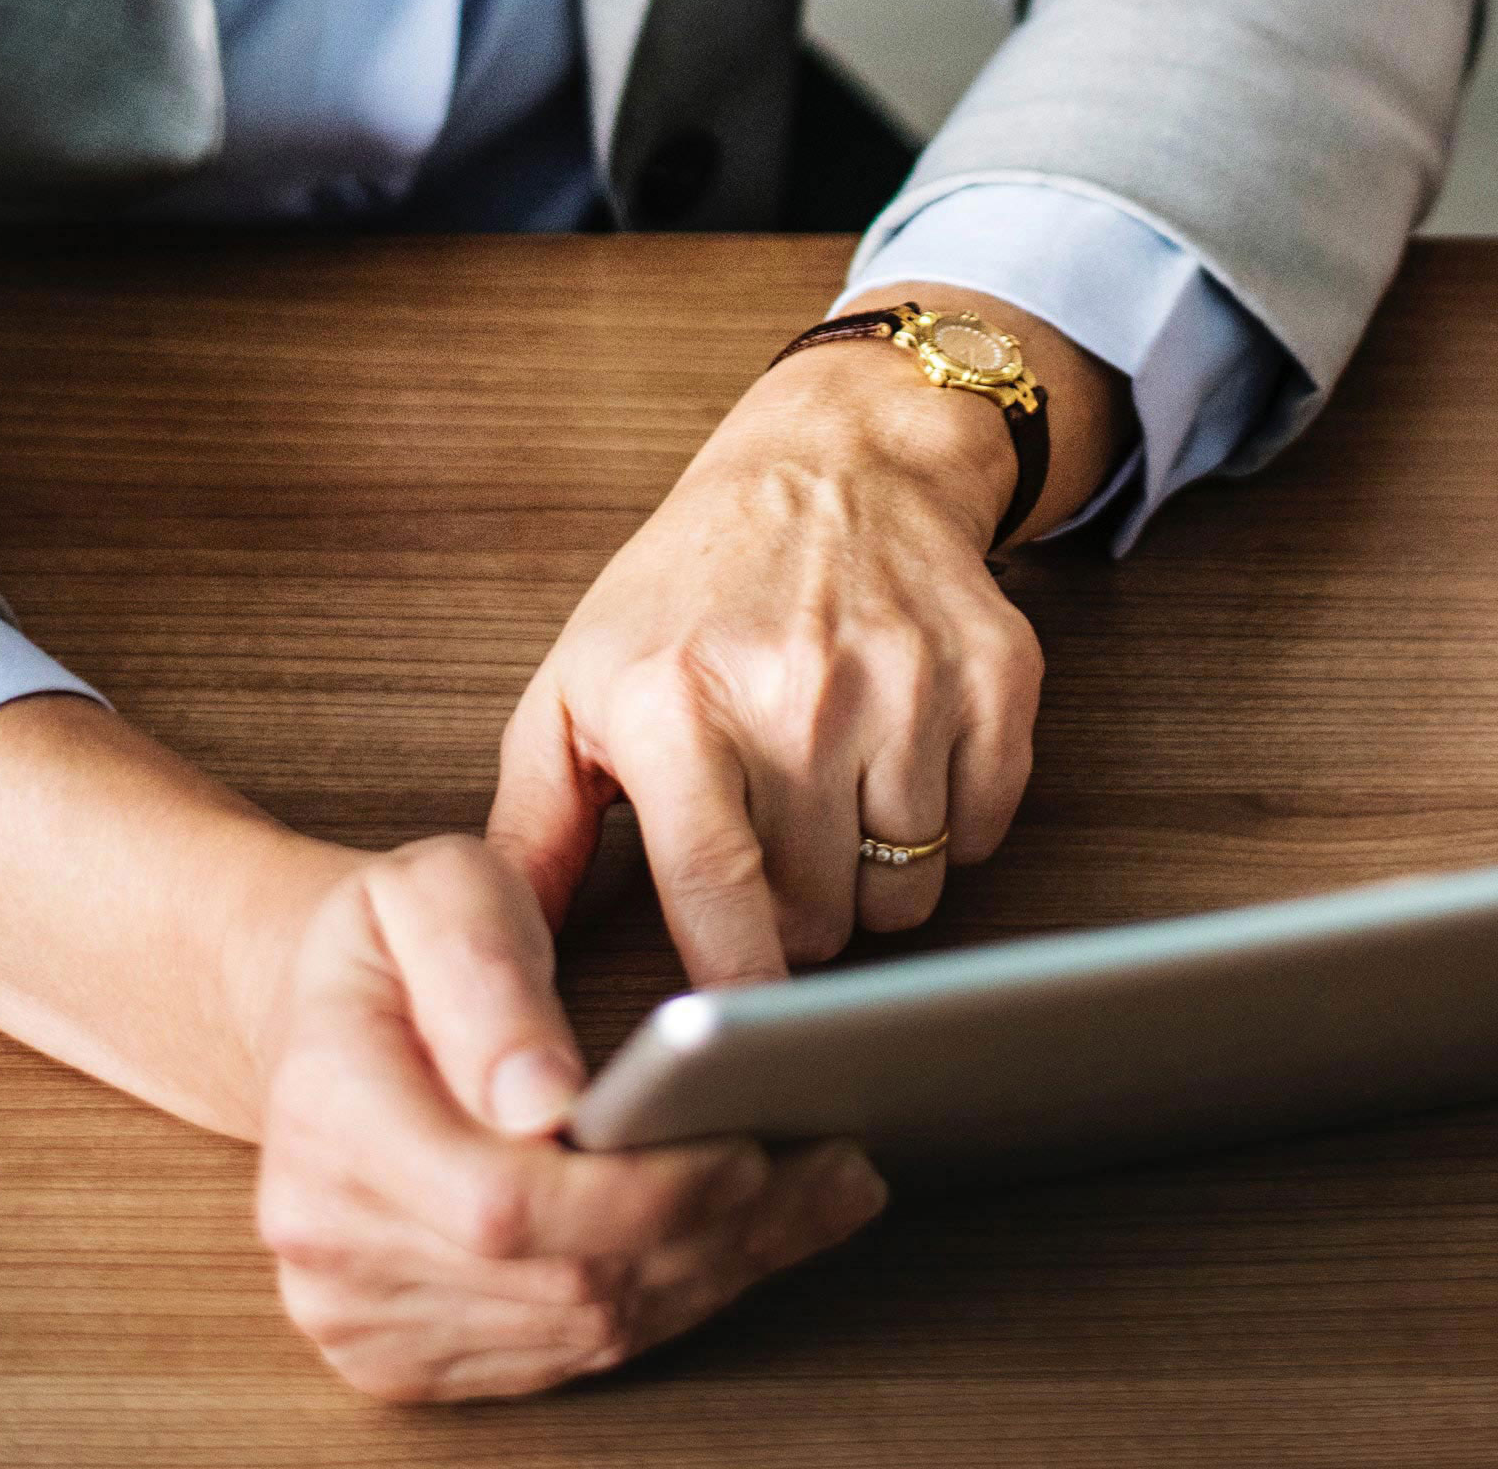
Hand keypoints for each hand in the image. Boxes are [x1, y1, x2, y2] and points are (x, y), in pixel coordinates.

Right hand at [253, 835, 887, 1399]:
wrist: (320, 1017)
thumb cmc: (393, 941)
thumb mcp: (435, 890)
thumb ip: (487, 975)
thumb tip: (543, 1097)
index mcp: (328, 1113)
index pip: (508, 1203)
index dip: (644, 1193)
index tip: (751, 1149)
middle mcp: (325, 1235)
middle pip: (561, 1281)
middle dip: (719, 1231)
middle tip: (840, 1167)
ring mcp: (356, 1310)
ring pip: (578, 1328)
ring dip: (718, 1270)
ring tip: (823, 1194)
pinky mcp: (398, 1353)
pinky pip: (562, 1353)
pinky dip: (671, 1299)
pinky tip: (747, 1237)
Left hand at [488, 290, 1124, 983]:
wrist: (837, 463)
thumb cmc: (690, 591)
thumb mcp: (577, 686)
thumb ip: (533, 827)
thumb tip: (501, 952)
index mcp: (677, 700)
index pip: (719, 890)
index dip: (734, 988)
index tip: (736, 1033)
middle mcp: (799, 690)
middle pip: (822, 916)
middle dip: (796, 916)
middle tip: (773, 847)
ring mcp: (908, 683)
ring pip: (906, 889)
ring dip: (871, 874)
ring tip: (832, 795)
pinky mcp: (996, 679)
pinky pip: (980, 834)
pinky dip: (945, 826)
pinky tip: (899, 761)